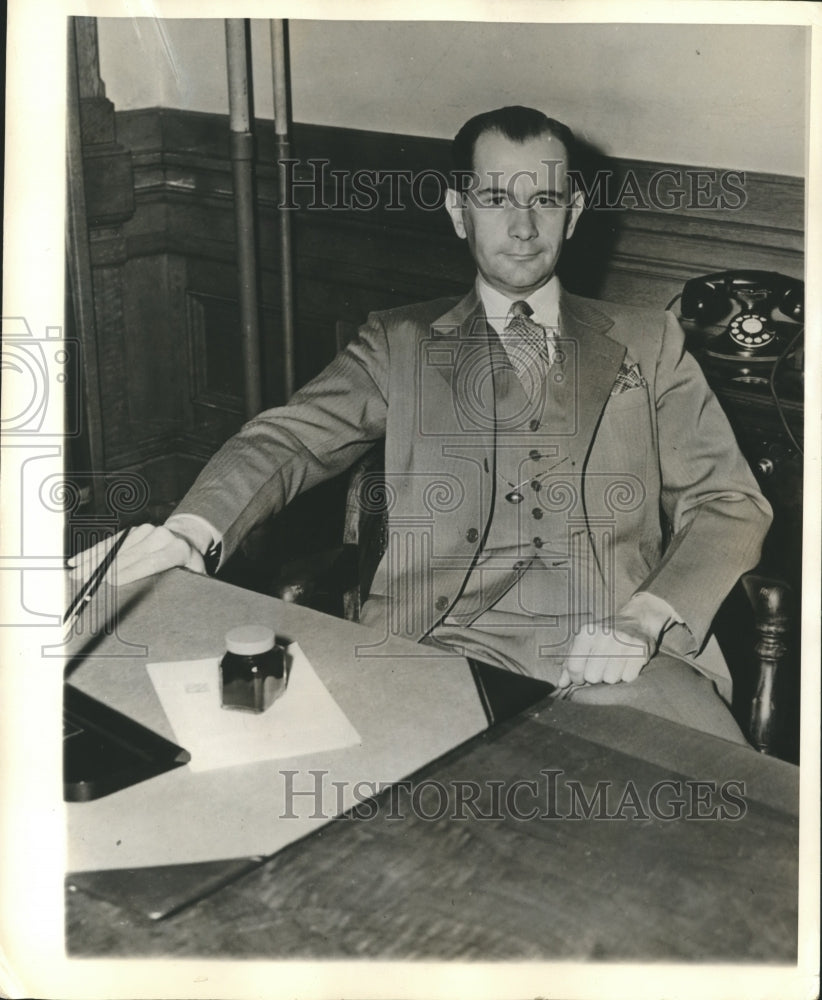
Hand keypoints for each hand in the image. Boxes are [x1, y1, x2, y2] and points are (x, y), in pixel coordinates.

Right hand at [66, 523, 205, 586]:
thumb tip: (170, 604)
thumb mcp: (193, 576)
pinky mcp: (134, 530)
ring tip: (75, 572)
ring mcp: (146, 531)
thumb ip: (185, 584)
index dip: (130, 572)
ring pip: (117, 548)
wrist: (186, 539)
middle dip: (105, 569)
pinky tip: (78, 560)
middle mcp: (161, 537)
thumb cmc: (188, 566)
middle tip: (84, 580)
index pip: (150, 562)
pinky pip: (111, 542)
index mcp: (177, 550)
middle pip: (129, 555)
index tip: (111, 582)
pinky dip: (93, 551)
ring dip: (93, 560)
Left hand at [557, 593, 674, 687]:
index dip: (576, 678)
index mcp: (586, 633)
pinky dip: (627, 675)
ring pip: (610, 679)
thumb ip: (570, 663)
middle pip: (592, 677)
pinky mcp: (640, 650)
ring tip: (614, 665)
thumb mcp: (584, 643)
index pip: (574, 667)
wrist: (636, 619)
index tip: (581, 678)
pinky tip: (626, 664)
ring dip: (612, 677)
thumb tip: (561, 684)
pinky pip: (628, 678)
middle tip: (601, 668)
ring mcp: (623, 642)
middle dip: (596, 677)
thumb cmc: (604, 635)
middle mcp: (604, 635)